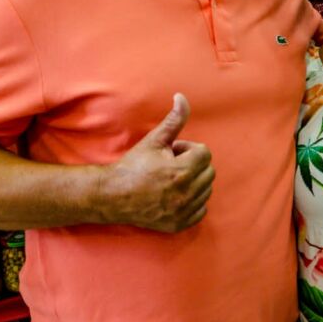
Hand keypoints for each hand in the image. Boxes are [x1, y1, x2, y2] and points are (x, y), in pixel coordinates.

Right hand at [107, 94, 214, 232]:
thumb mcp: (154, 140)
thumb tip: (182, 97)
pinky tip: (175, 195)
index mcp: (182, 171)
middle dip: (193, 164)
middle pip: (209, 172)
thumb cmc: (133, 165)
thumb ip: (174, 120)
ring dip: (194, 182)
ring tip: (171, 179)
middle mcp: (185, 193)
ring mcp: (183, 211)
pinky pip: (201, 210)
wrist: (114, 195)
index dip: (188, 149)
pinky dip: (192, 201)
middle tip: (171, 165)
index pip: (205, 153)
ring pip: (206, 190)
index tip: (172, 152)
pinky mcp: (179, 224)